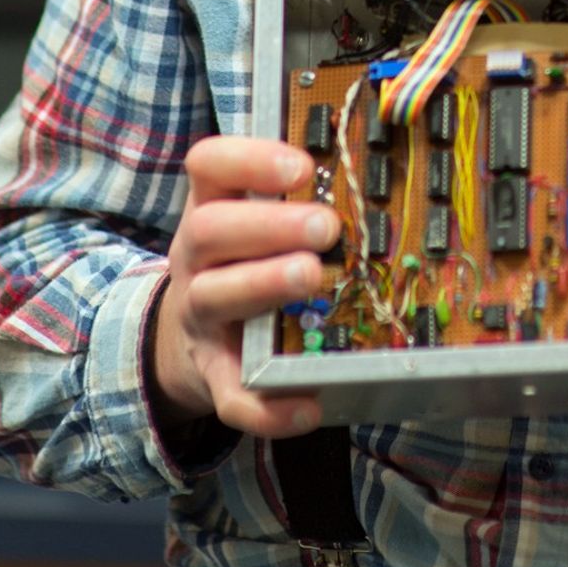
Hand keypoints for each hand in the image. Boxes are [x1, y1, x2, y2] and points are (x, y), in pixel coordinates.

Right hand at [150, 135, 338, 440]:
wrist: (189, 341)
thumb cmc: (244, 262)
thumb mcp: (254, 219)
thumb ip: (298, 199)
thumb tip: (378, 178)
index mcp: (212, 207)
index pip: (209, 164)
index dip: (250, 160)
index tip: (301, 168)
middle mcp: (197, 259)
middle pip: (210, 230)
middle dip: (269, 225)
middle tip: (327, 227)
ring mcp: (200, 318)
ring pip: (216, 297)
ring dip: (264, 285)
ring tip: (313, 278)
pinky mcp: (215, 376)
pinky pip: (232, 394)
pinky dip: (269, 406)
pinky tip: (309, 405)